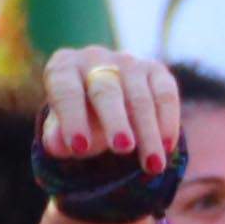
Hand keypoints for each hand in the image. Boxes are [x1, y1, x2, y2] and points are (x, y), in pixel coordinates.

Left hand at [36, 47, 176, 164]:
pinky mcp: (156, 70)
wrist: (103, 97)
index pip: (66, 91)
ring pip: (140, 98)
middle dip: (115, 121)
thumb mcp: (61, 125)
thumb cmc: (78, 115)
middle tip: (122, 148)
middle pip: (106, 91)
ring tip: (152, 165)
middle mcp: (95, 58)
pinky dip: (168, 123)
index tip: (79, 148)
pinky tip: (167, 147)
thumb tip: (58, 145)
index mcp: (63, 67)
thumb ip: (56, 135)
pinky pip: (166, 95)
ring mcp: (129, 62)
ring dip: (148, 133)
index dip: (72, 119)